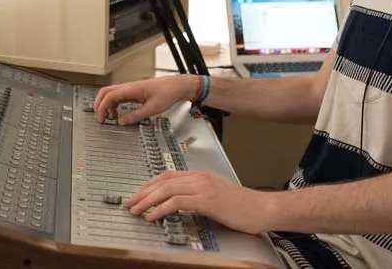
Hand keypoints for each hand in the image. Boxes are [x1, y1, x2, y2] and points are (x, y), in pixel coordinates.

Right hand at [93, 75, 196, 124]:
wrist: (177, 86)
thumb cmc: (167, 94)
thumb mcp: (152, 109)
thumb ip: (135, 116)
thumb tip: (120, 122)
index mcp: (131, 89)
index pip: (109, 96)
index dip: (102, 108)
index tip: (101, 119)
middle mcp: (129, 87)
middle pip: (106, 92)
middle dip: (99, 104)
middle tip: (99, 118)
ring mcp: (131, 88)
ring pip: (111, 93)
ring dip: (106, 105)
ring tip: (109, 118)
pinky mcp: (134, 91)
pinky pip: (119, 96)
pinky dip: (114, 104)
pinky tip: (118, 113)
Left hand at [124, 170, 273, 235]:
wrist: (262, 208)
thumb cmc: (242, 206)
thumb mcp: (215, 196)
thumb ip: (197, 195)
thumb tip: (179, 203)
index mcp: (200, 175)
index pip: (167, 175)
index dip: (148, 184)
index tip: (137, 194)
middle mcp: (199, 177)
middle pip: (162, 181)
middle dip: (142, 192)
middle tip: (129, 203)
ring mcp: (202, 187)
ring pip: (166, 189)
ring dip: (147, 200)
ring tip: (136, 210)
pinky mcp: (207, 200)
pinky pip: (176, 202)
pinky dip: (160, 209)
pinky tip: (153, 216)